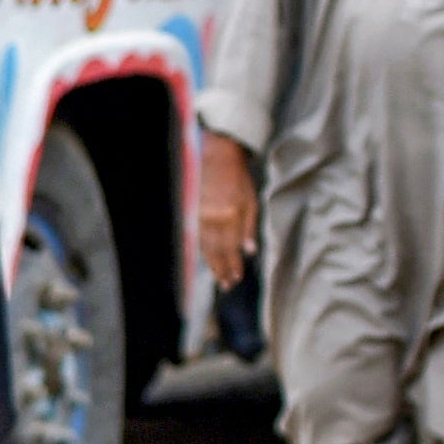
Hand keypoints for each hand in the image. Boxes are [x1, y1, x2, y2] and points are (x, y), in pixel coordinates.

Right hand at [197, 129, 257, 287]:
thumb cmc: (237, 177)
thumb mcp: (251, 200)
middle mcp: (213, 219)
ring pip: (205, 247)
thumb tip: (250, 250)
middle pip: (217, 251)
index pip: (232, 247)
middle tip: (226, 286)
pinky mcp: (191, 213)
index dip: (234, 264)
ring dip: (212, 264)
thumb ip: (250, 226)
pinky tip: (205, 259)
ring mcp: (199, 217)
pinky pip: (196, 237)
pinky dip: (202, 251)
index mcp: (230, 215)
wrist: (215, 157)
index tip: (236, 278)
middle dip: (222, 269)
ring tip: (218, 278)